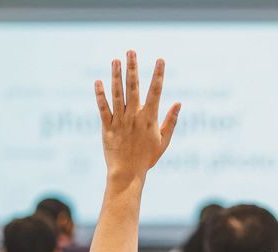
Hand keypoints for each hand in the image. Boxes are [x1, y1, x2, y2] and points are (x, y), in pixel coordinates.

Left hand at [94, 50, 180, 184]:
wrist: (128, 173)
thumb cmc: (148, 158)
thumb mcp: (164, 141)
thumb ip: (171, 121)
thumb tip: (179, 104)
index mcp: (150, 119)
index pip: (156, 92)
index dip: (158, 75)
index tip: (160, 60)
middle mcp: (134, 117)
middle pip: (134, 88)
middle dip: (133, 68)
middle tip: (131, 51)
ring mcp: (120, 121)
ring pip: (117, 94)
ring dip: (116, 76)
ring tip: (115, 60)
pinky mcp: (107, 126)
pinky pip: (103, 108)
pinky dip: (100, 94)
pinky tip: (98, 81)